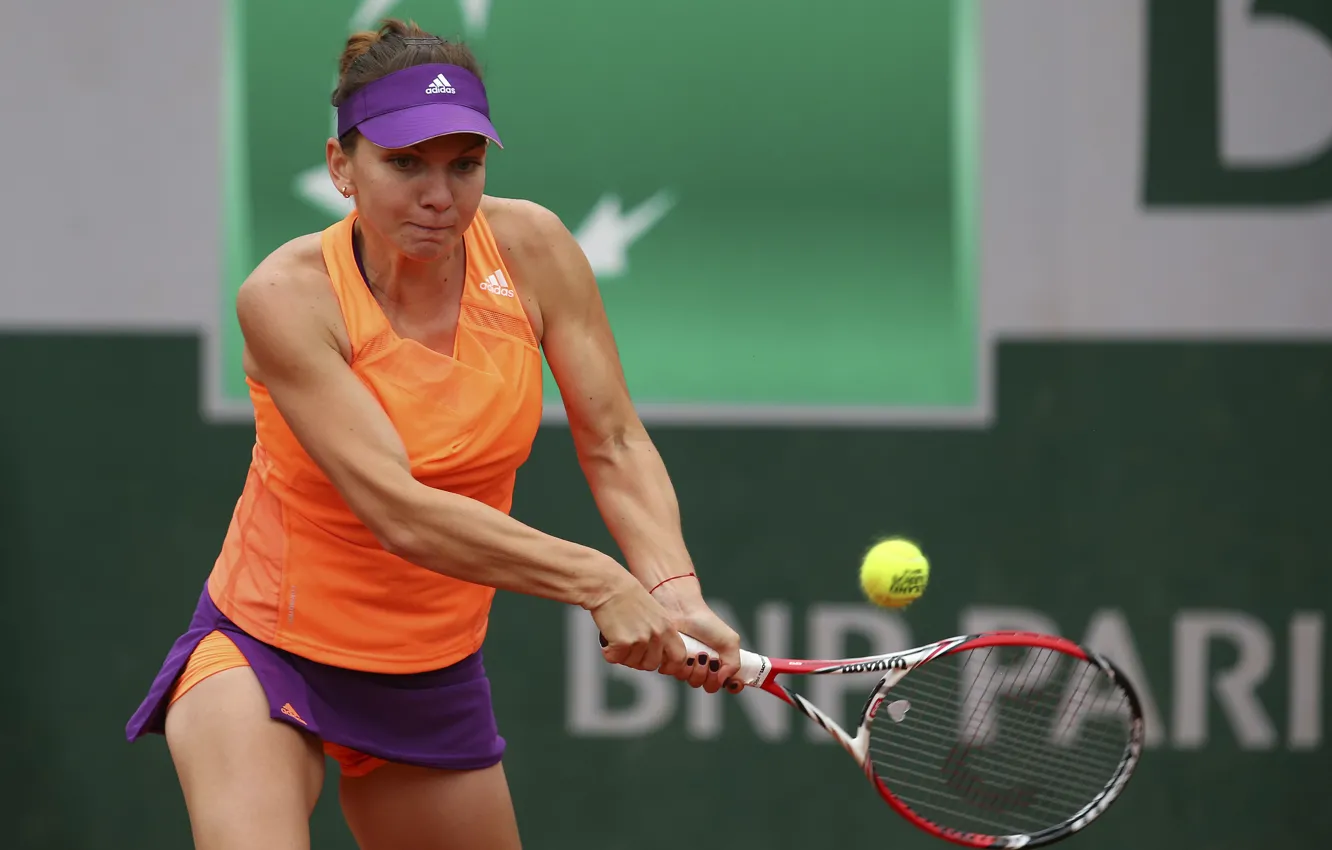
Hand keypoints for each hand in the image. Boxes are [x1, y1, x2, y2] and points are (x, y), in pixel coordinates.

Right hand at [589, 571, 686, 674]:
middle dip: (639, 660)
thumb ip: (661, 634)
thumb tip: (659, 658)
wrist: (610, 586)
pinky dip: (609, 653)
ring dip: (623, 655)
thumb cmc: (628, 598)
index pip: (679, 657)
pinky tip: (608, 640)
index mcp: (668, 627)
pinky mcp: (623, 643)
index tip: (661, 666)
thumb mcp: (655, 614)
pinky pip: (615, 659)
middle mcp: (658, 635)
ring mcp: (641, 639)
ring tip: (618, 637)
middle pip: (652, 664)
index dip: (670, 665)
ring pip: (633, 663)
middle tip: (629, 647)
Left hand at [651, 577, 742, 694]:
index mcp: (720, 663)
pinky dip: (680, 664)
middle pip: (710, 687)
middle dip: (710, 675)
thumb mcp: (729, 641)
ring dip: (696, 669)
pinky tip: (683, 651)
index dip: (732, 686)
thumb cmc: (706, 622)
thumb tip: (723, 681)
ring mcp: (687, 667)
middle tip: (708, 658)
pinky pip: (675, 675)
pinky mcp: (670, 664)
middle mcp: (705, 668)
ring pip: (693, 682)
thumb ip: (734, 663)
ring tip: (696, 652)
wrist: (682, 611)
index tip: (731, 682)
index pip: (729, 684)